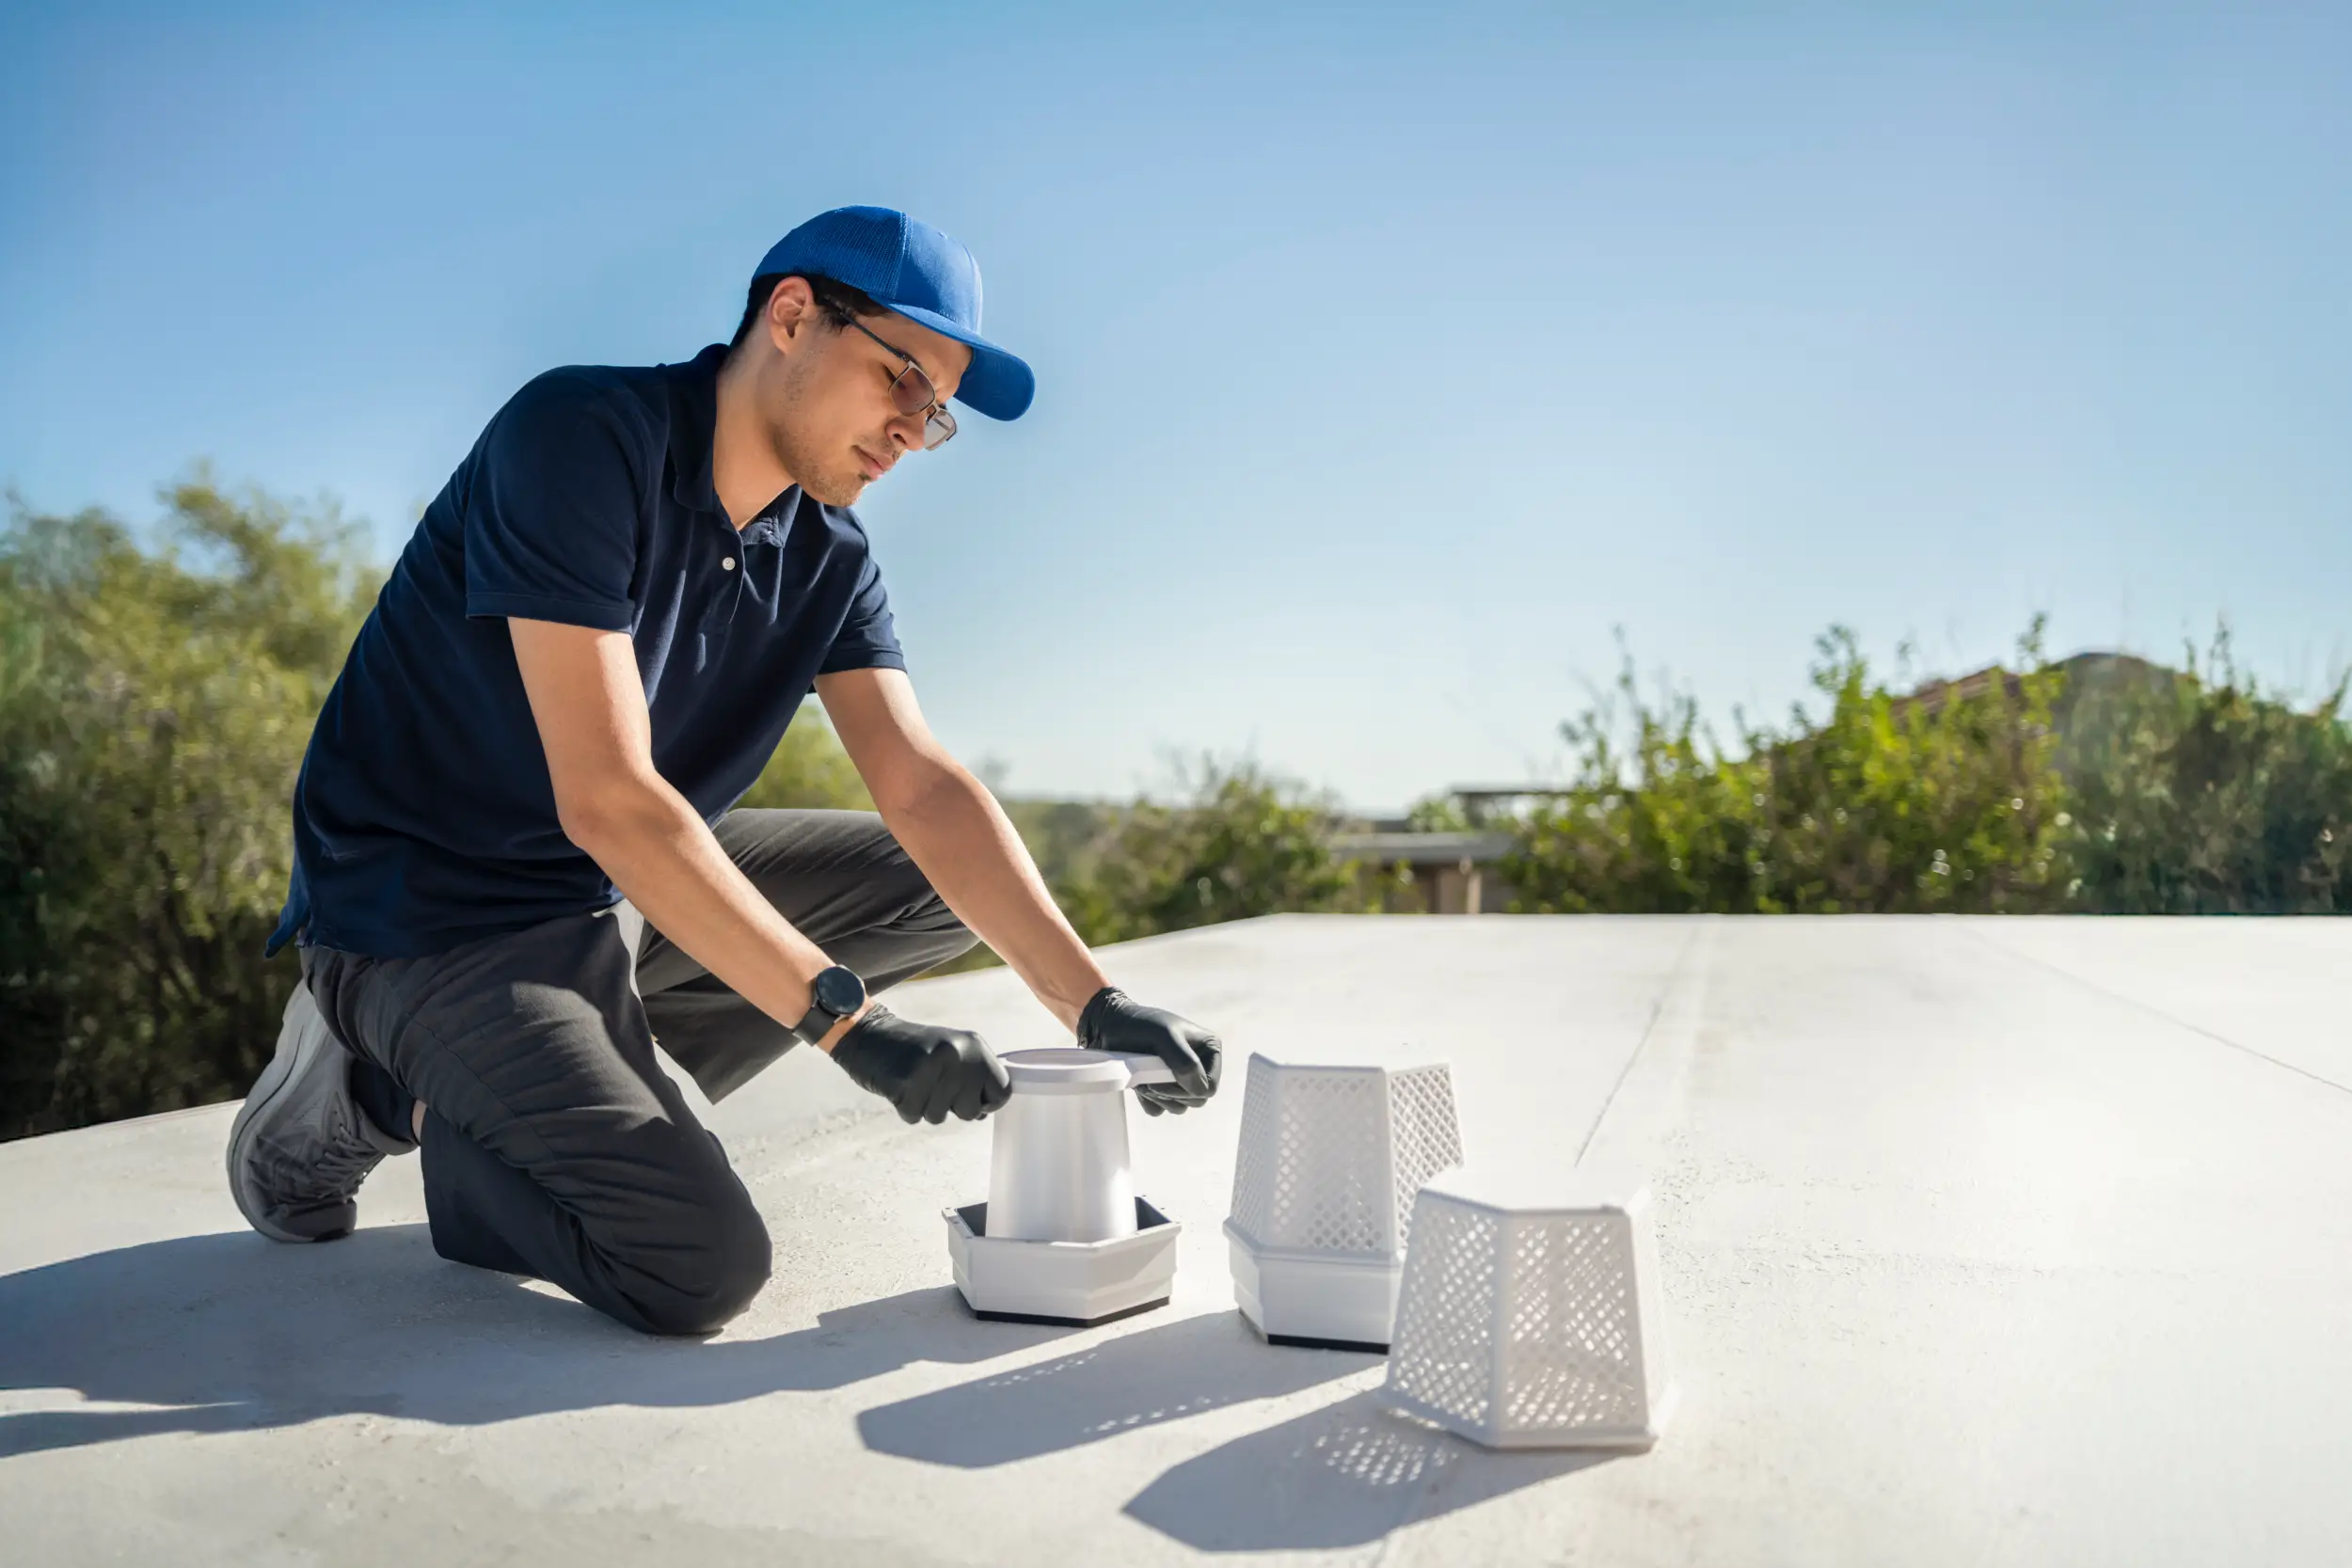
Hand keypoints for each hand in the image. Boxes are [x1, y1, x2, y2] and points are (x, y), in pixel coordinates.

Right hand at [828, 1005, 1011, 1124]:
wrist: (868, 1034)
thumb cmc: (913, 1050)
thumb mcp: (951, 1051)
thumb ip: (973, 1077)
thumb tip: (986, 1110)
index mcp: (974, 1045)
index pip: (1002, 1089)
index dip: (986, 1102)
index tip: (969, 1098)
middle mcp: (958, 1055)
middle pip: (972, 1111)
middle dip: (952, 1108)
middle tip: (933, 1085)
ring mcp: (933, 1068)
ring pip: (940, 1116)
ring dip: (925, 1107)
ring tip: (914, 1082)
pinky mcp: (908, 1083)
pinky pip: (914, 1116)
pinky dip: (905, 1108)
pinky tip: (900, 1086)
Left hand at [1076, 987, 1222, 1115]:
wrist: (1111, 1027)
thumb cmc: (1140, 1025)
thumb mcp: (1165, 1036)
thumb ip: (1186, 1062)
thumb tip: (1199, 1091)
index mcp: (1209, 1050)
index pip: (1209, 1087)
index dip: (1188, 1088)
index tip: (1163, 1074)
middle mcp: (1200, 1066)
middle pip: (1196, 1101)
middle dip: (1170, 1092)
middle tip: (1150, 1076)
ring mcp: (1180, 1080)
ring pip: (1179, 1108)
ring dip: (1158, 1096)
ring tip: (1143, 1077)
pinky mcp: (1162, 1089)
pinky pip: (1160, 1110)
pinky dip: (1148, 1100)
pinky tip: (1139, 1083)